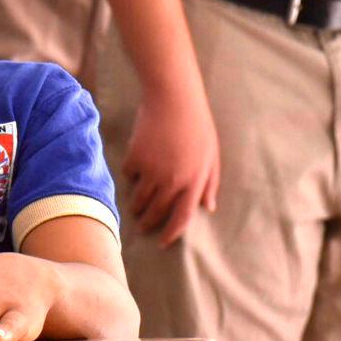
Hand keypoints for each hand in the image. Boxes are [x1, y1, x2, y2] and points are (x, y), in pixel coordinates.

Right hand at [122, 87, 219, 246]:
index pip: (181, 218)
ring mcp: (152, 171)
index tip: (163, 242)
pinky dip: (131, 175)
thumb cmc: (197, 125)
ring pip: (138, 200)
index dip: (171, 234)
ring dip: (137, 206)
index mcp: (194, 182)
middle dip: (148, 223)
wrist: (173, 98)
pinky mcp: (135, 158)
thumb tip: (207, 207)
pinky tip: (136, 168)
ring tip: (137, 206)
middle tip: (143, 227)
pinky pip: (128, 176)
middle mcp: (172, 181)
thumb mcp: (211, 155)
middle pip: (155, 213)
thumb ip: (209, 183)